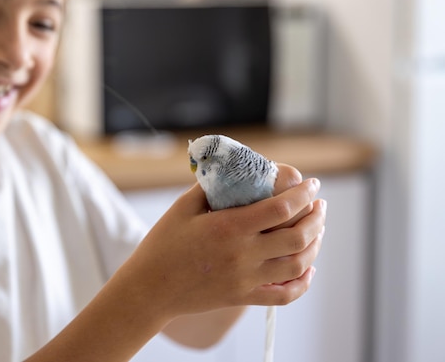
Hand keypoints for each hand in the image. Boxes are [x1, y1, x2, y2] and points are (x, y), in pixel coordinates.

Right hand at [123, 172, 325, 319]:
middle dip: (316, 217)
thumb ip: (210, 188)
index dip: (303, 194)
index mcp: (229, 228)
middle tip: (319, 205)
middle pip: (297, 236)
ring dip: (315, 245)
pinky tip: (308, 268)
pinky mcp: (243, 298)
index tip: (313, 184)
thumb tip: (232, 171)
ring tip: (317, 230)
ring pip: (297, 265)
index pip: (281, 207)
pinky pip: (284, 295)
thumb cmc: (163, 244)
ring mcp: (245, 280)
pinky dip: (303, 283)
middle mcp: (243, 255)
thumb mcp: (182, 208)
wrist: (150, 288)